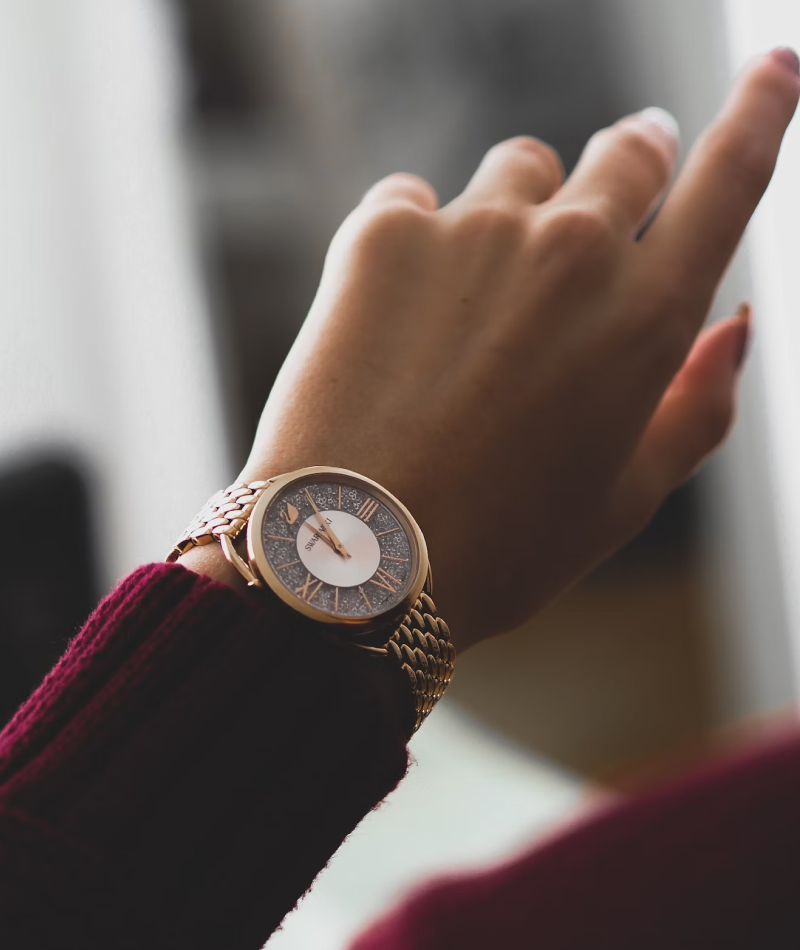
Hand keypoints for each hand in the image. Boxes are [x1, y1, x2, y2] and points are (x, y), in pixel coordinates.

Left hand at [230, 50, 797, 651]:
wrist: (355, 562)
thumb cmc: (500, 544)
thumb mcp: (626, 496)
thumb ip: (698, 404)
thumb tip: (738, 324)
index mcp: (650, 318)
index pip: (730, 178)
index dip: (760, 111)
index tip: (774, 66)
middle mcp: (574, 251)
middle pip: (626, 153)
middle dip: (630, 165)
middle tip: (611, 193)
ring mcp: (475, 231)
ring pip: (520, 168)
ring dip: (517, 209)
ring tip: (478, 298)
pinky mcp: (383, 232)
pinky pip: (416, 198)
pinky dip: (419, 239)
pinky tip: (398, 316)